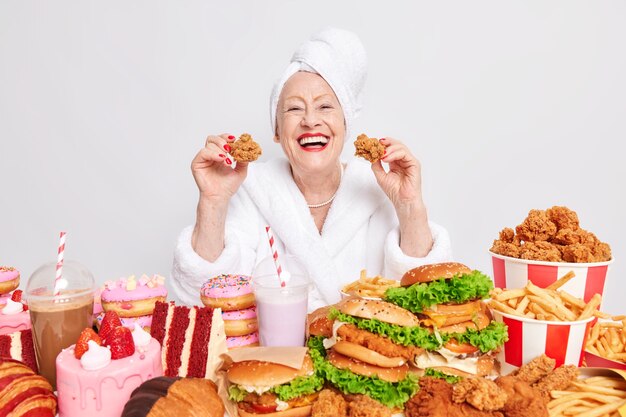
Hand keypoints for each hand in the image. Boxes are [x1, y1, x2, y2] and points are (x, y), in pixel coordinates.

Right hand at [191, 133, 247, 201]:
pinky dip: (213, 154)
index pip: (221, 140)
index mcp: (219, 155)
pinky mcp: (197, 163)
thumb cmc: (227, 186)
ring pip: (210, 145)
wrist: (220, 197)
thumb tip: (248, 151)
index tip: (235, 140)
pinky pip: (203, 152)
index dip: (227, 137)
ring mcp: (203, 159)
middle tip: (230, 149)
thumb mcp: (240, 171)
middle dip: (223, 141)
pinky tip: (221, 159)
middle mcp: (210, 155)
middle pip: (213, 139)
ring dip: (220, 150)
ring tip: (227, 161)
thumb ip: (244, 160)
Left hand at [372, 137, 432, 256]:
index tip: (372, 143)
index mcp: (396, 162)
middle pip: (396, 144)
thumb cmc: (394, 191)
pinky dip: (394, 154)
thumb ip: (376, 165)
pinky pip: (405, 154)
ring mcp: (409, 161)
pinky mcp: (414, 164)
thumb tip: (371, 154)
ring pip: (400, 147)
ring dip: (389, 149)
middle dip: (386, 143)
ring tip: (381, 154)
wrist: (402, 201)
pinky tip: (386, 158)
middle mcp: (403, 160)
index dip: (382, 145)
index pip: (390, 148)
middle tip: (376, 144)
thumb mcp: (380, 176)